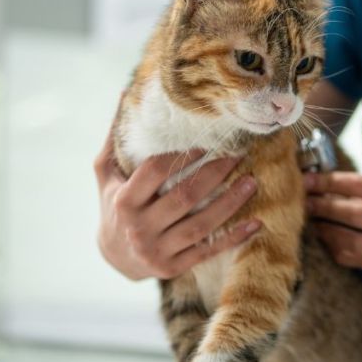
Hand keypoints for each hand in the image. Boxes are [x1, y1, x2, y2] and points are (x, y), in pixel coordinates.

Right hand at [93, 130, 260, 280]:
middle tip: (239, 155)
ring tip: (252, 182)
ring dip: (230, 204)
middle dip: (214, 175)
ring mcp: (156, 251)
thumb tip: (124, 93)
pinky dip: (233, 239)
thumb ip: (115, 138)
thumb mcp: (106, 173)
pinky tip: (255, 224)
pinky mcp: (173, 268)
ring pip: (200, 225)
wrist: (113, 257)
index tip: (206, 141)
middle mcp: (139, 228)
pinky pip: (208, 251)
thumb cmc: (114, 205)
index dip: (181, 156)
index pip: (155, 172)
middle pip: (183, 197)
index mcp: (124, 201)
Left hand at [304, 172, 361, 280]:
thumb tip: (340, 187)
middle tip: (303, 201)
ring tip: (313, 223)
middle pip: (354, 214)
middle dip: (323, 207)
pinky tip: (331, 242)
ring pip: (353, 242)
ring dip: (327, 232)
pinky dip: (341, 251)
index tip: (310, 180)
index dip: (332, 183)